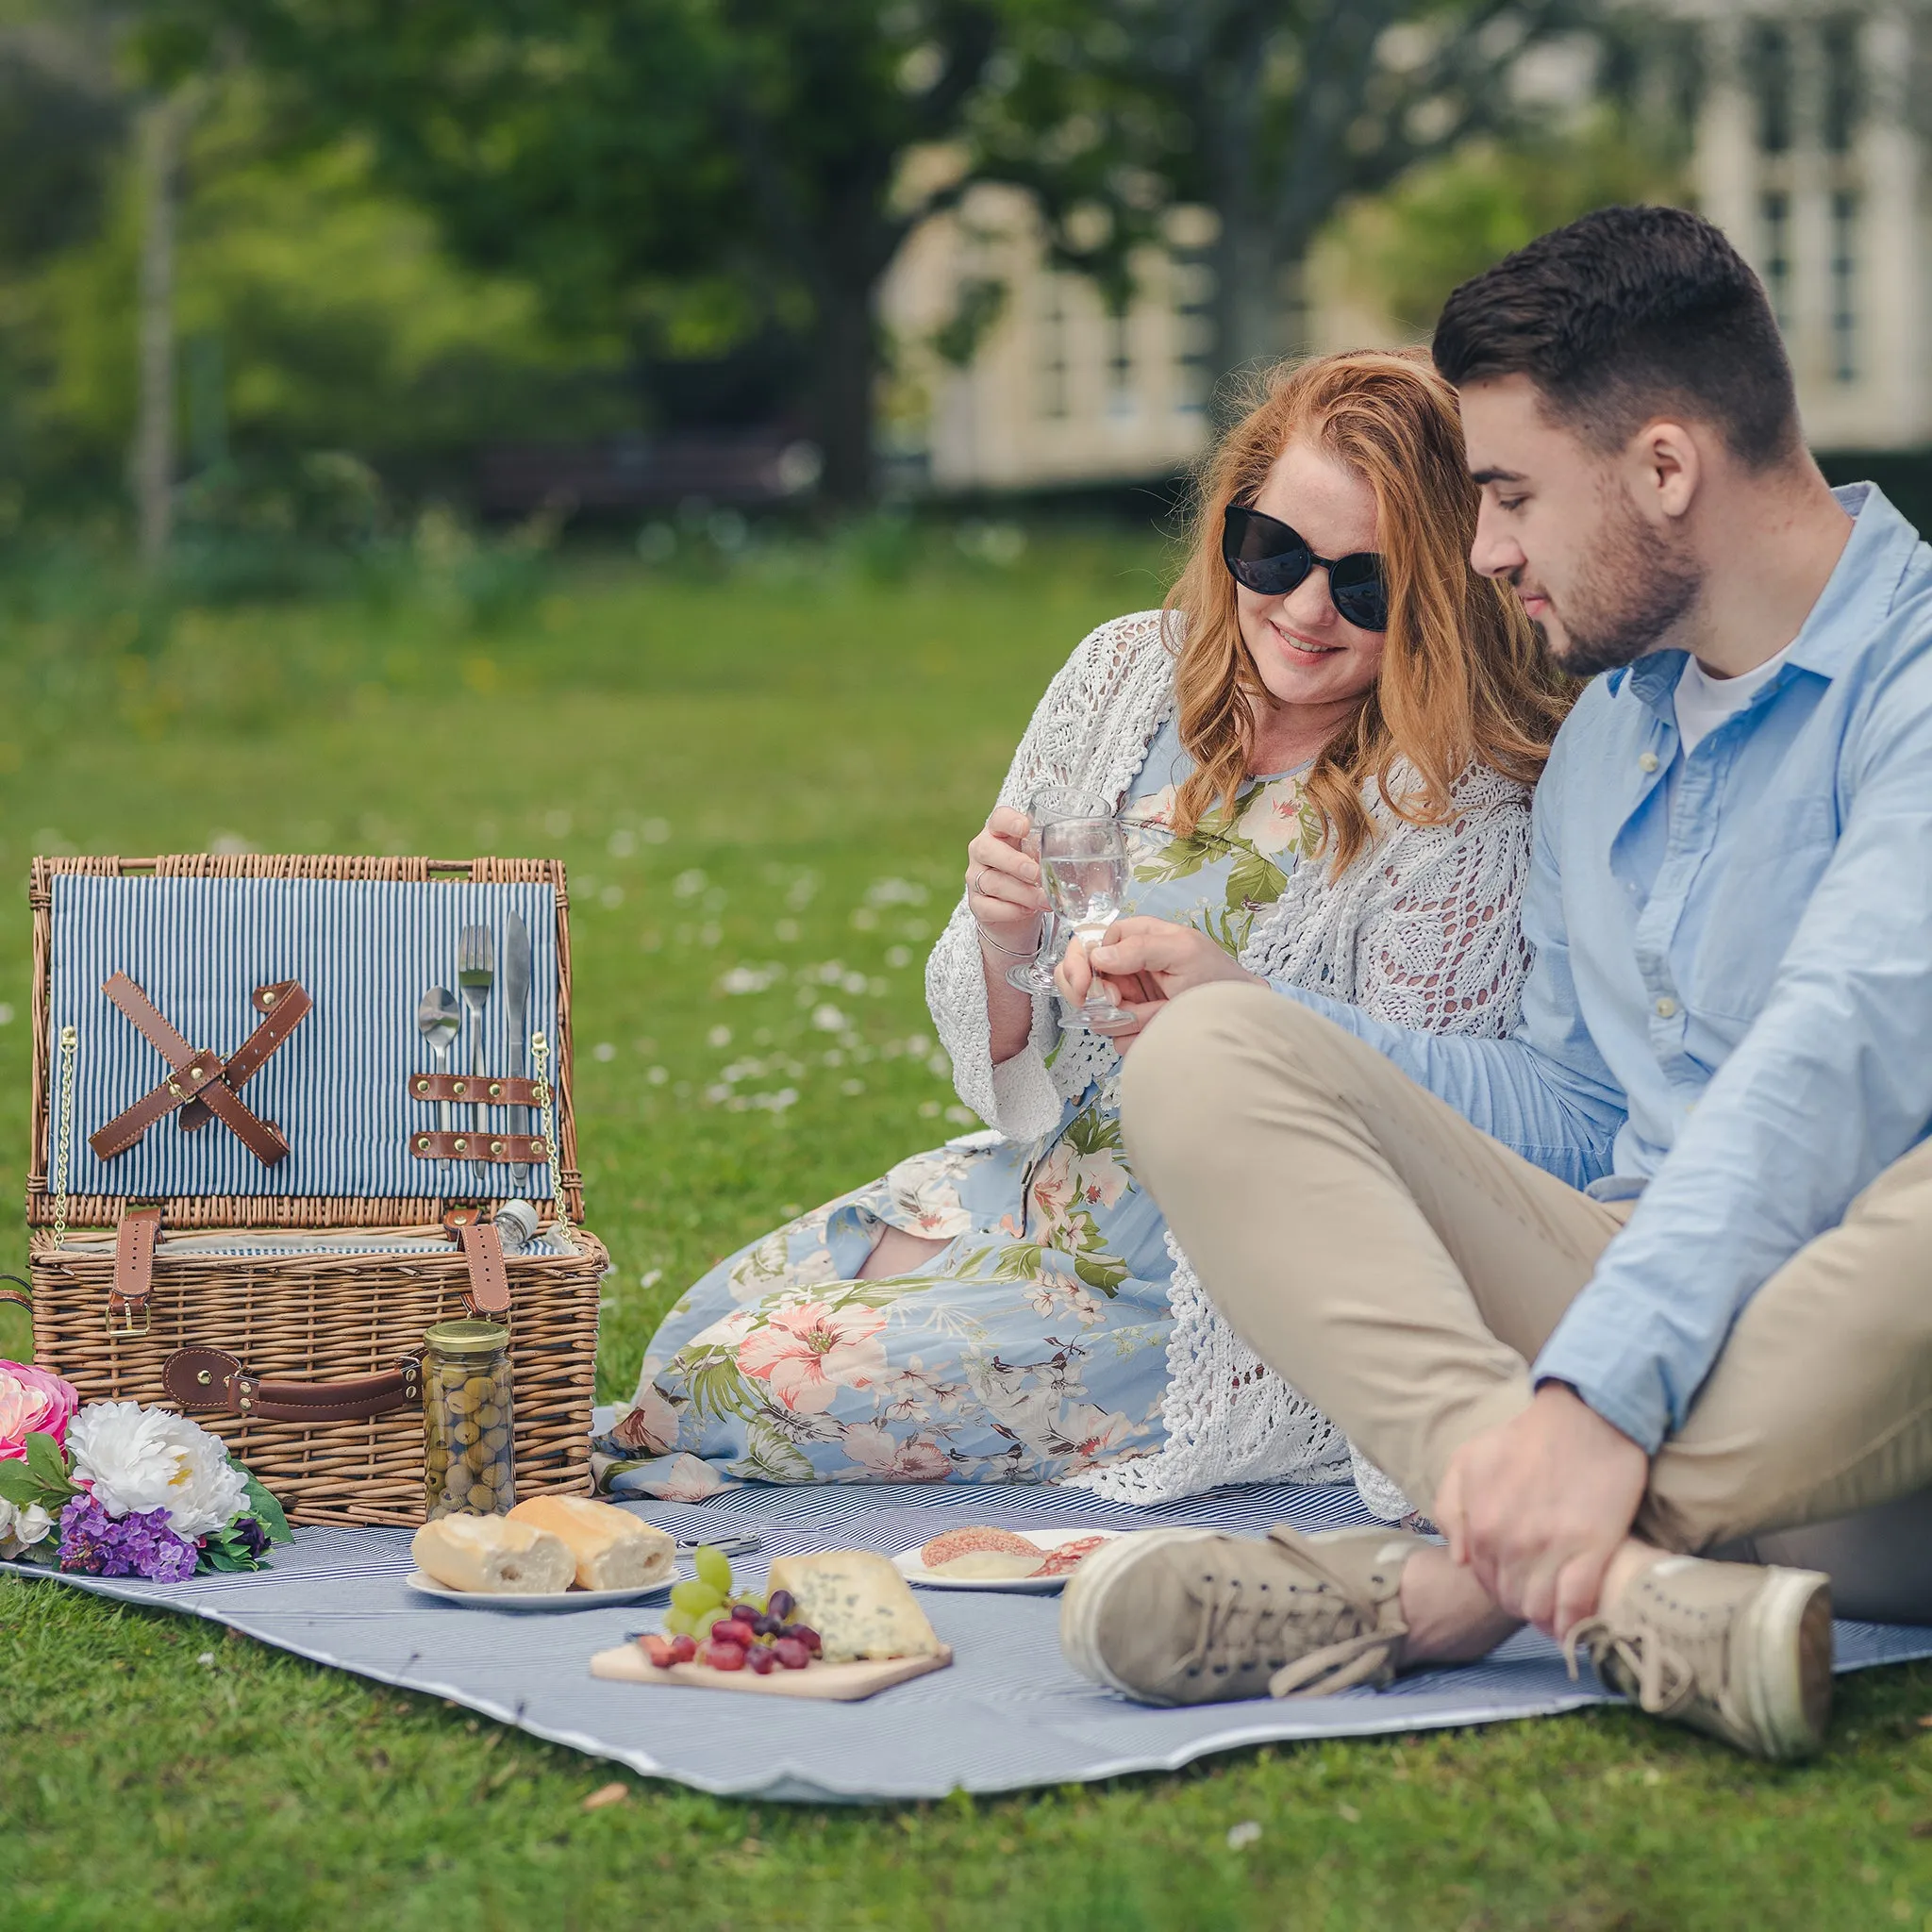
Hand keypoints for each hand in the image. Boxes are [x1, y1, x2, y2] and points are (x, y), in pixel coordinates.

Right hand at [965, 806, 1047, 955]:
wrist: (1016, 912)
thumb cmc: (1033, 876)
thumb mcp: (1044, 859)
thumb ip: (1059, 851)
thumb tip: (1097, 851)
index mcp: (1000, 832)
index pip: (998, 818)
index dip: (1009, 821)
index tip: (1025, 827)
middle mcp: (983, 851)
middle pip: (987, 849)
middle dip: (1014, 863)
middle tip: (1037, 873)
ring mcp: (975, 877)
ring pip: (991, 881)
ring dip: (1021, 892)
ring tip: (1044, 900)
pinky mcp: (976, 904)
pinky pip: (989, 907)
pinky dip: (1011, 911)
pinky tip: (1028, 911)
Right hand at [1054, 915, 1258, 1052]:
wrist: (1240, 1019)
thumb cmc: (1218, 977)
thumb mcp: (1183, 951)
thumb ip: (1140, 947)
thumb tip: (1098, 956)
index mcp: (1133, 938)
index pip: (1087, 943)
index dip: (1078, 963)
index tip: (1084, 986)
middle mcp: (1124, 967)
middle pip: (1080, 979)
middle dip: (1090, 996)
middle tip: (1111, 1004)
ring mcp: (1127, 999)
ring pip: (1097, 1014)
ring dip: (1127, 1018)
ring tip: (1160, 1013)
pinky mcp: (1134, 1028)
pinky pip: (1117, 1038)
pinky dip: (1137, 1037)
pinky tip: (1160, 1029)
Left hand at [1432, 1384, 1649, 1637]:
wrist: (1585, 1418)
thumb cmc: (1524, 1438)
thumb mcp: (1468, 1460)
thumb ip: (1451, 1509)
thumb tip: (1460, 1558)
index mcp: (1482, 1525)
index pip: (1483, 1580)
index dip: (1497, 1586)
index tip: (1513, 1582)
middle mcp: (1513, 1544)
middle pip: (1511, 1599)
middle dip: (1520, 1602)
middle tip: (1536, 1594)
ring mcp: (1553, 1550)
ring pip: (1541, 1610)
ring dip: (1546, 1617)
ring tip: (1556, 1611)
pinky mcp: (1594, 1551)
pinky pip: (1577, 1607)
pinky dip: (1574, 1623)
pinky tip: (1575, 1623)